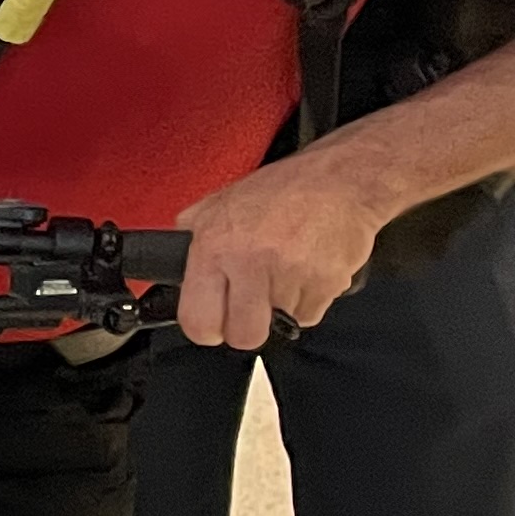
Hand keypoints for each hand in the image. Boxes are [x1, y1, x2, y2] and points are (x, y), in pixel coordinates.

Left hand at [167, 150, 386, 346]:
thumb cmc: (283, 189)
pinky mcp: (328, 284)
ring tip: (285, 269)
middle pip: (244, 336)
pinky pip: (311, 313)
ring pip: (281, 323)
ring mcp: (291, 276)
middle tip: (251, 306)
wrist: (342, 179)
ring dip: (282, 305)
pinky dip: (309, 298)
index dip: (207, 329)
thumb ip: (193, 240)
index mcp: (216, 248)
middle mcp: (252, 264)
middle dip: (247, 328)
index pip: (199, 321)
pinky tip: (307, 268)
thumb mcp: (219, 205)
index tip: (213, 323)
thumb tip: (173, 266)